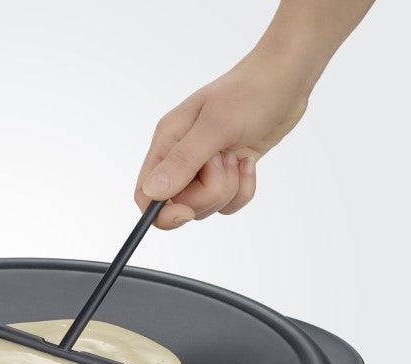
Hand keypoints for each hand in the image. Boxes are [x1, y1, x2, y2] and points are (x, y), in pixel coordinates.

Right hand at [134, 53, 311, 228]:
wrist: (288, 78)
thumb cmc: (250, 92)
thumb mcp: (216, 126)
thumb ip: (183, 161)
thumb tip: (152, 191)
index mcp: (168, 143)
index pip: (146, 193)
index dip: (160, 213)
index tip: (186, 214)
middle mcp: (180, 157)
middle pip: (179, 205)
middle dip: (209, 193)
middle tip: (226, 161)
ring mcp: (204, 167)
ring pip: (206, 206)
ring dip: (228, 189)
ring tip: (237, 156)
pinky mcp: (226, 172)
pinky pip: (227, 202)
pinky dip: (243, 189)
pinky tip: (248, 162)